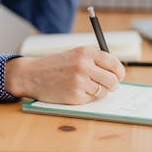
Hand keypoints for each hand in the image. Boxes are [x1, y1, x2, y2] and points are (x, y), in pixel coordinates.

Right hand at [5, 47, 125, 104]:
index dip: (119, 72)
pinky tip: (77, 91)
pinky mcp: (74, 95)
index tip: (119, 76)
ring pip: (104, 91)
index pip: (113, 63)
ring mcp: (79, 81)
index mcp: (86, 52)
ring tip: (89, 87)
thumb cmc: (55, 65)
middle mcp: (84, 65)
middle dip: (113, 85)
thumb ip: (94, 60)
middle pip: (113, 80)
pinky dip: (88, 97)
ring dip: (100, 92)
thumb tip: (116, 72)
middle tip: (109, 86)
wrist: (31, 74)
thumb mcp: (75, 54)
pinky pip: (91, 99)